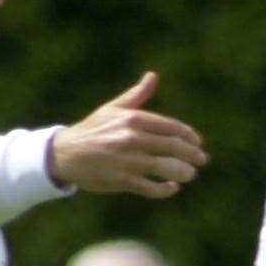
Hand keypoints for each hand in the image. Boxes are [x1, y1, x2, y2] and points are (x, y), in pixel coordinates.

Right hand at [49, 72, 206, 197]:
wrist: (64, 154)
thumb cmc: (93, 129)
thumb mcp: (113, 109)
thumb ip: (137, 95)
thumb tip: (153, 76)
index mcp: (133, 119)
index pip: (172, 127)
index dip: (189, 136)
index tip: (198, 142)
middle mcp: (132, 139)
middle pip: (174, 147)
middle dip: (193, 155)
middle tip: (201, 160)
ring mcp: (128, 161)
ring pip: (167, 168)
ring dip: (184, 172)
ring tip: (190, 174)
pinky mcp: (122, 181)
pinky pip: (151, 188)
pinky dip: (165, 190)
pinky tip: (171, 188)